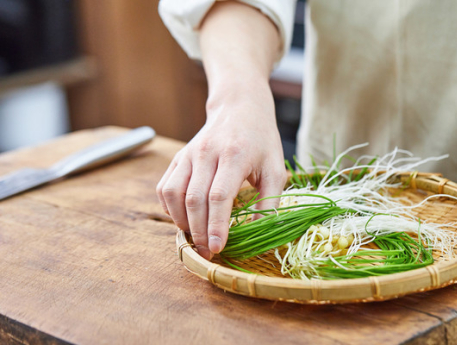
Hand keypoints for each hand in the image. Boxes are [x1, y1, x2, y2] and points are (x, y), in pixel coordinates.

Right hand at [156, 91, 285, 259]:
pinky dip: (169, 208)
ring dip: (181, 221)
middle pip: (194, 199)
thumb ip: (268, 201)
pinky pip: (165, 186)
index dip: (216, 226)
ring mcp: (189, 153)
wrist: (240, 108)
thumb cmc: (262, 141)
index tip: (218, 248)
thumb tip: (257, 234)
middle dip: (199, 231)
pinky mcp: (179, 157)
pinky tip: (184, 218)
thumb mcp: (275, 169)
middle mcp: (207, 153)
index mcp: (235, 156)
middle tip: (208, 252)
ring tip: (196, 236)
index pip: (219, 196)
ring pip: (173, 193)